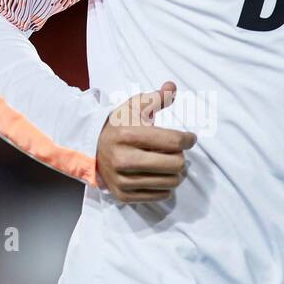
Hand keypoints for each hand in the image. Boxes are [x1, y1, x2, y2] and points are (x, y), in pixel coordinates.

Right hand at [96, 82, 196, 202]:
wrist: (93, 148)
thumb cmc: (120, 125)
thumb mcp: (134, 106)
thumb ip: (156, 97)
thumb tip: (172, 87)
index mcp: (128, 135)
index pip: (174, 141)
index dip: (189, 139)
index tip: (190, 138)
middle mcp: (124, 160)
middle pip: (175, 164)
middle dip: (181, 157)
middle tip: (177, 152)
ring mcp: (123, 180)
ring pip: (171, 182)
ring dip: (176, 173)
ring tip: (170, 163)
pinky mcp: (124, 195)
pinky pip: (161, 195)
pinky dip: (166, 186)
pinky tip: (159, 175)